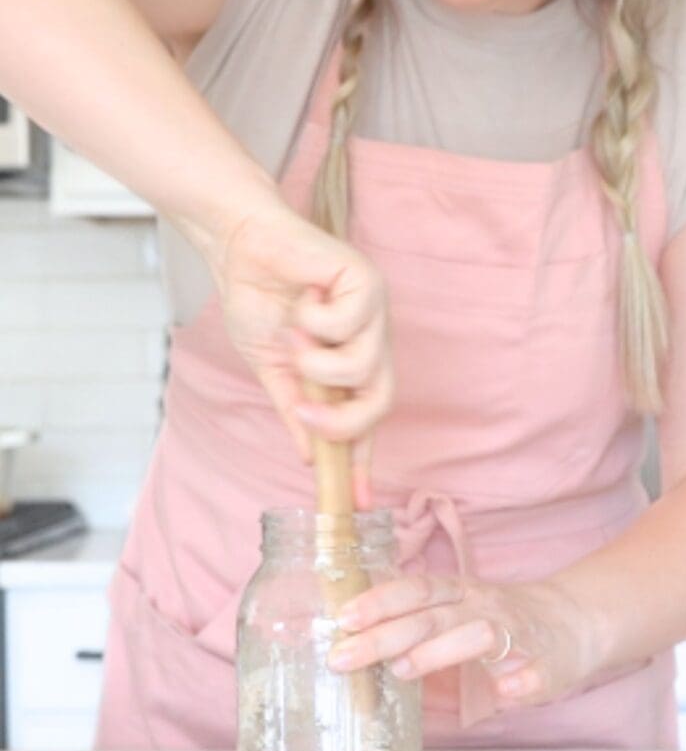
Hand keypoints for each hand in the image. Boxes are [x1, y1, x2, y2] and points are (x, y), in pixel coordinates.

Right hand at [199, 196, 393, 508]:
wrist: (240, 249)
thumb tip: (310, 459)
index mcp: (351, 364)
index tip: (356, 501)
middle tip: (305, 414)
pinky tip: (302, 297)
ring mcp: (373, 312)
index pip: (365, 419)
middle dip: (341, 420)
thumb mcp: (273, 370)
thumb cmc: (259, 301)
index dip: (361, 460)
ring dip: (316, 362)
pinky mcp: (365, 281)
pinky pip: (346, 323)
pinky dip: (313, 319)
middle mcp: (370, 340)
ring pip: (362, 366)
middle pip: (380, 401)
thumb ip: (295, 411)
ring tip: (294, 336)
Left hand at [327, 572, 605, 708]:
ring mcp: (517, 633)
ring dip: (440, 651)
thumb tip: (359, 653)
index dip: (379, 602)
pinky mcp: (549, 665)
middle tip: (343, 656)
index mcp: (460, 593)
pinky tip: (504, 694)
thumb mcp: (457, 615)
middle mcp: (484, 606)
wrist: (577, 622)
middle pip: (431, 616)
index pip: (415, 589)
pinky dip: (518, 684)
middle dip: (385, 635)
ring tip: (403, 670)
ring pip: (478, 634)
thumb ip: (416, 631)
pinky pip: (532, 674)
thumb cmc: (501, 624)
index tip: (342, 618)